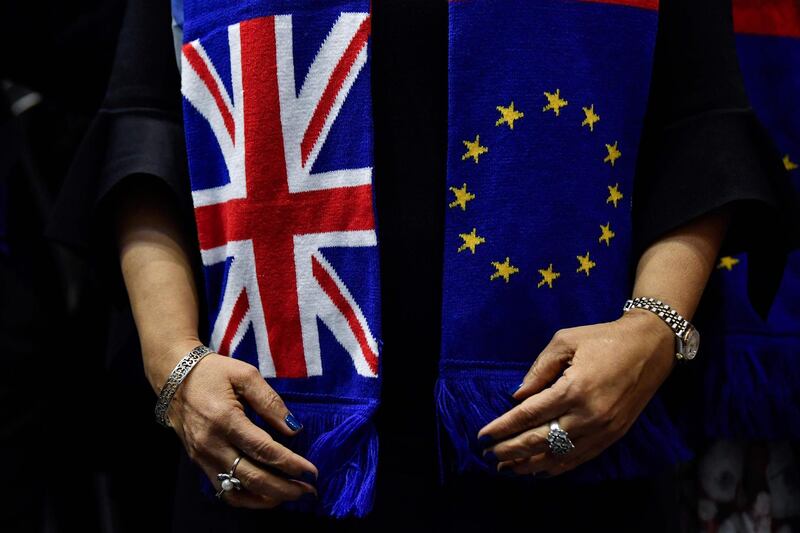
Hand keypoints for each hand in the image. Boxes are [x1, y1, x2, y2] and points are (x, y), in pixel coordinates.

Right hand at [156, 341, 317, 507]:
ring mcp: (203, 457)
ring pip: (237, 491)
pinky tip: (266, 495)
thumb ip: (270, 402)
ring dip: (267, 498)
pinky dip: (247, 497)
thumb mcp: (246, 375)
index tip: (311, 471)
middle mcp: (212, 444)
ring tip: (292, 495)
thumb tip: (294, 428)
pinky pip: (223, 490)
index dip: (290, 464)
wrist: (173, 377)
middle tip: (309, 491)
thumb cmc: (213, 372)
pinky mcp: (199, 463)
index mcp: (226, 420)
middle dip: (285, 488)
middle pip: (252, 477)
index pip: (264, 450)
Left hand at [477, 308, 675, 476]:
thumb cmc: (603, 339)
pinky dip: (557, 466)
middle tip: (489, 455)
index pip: (530, 415)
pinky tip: (539, 469)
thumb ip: (539, 369)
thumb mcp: (565, 341)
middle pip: (541, 440)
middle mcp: (588, 415)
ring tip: (507, 468)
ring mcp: (603, 429)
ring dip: (530, 463)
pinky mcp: (613, 435)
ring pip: (559, 455)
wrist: (650, 347)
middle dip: (511, 450)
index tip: (483, 436)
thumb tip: (518, 397)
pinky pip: (580, 458)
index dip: (504, 427)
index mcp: (574, 389)